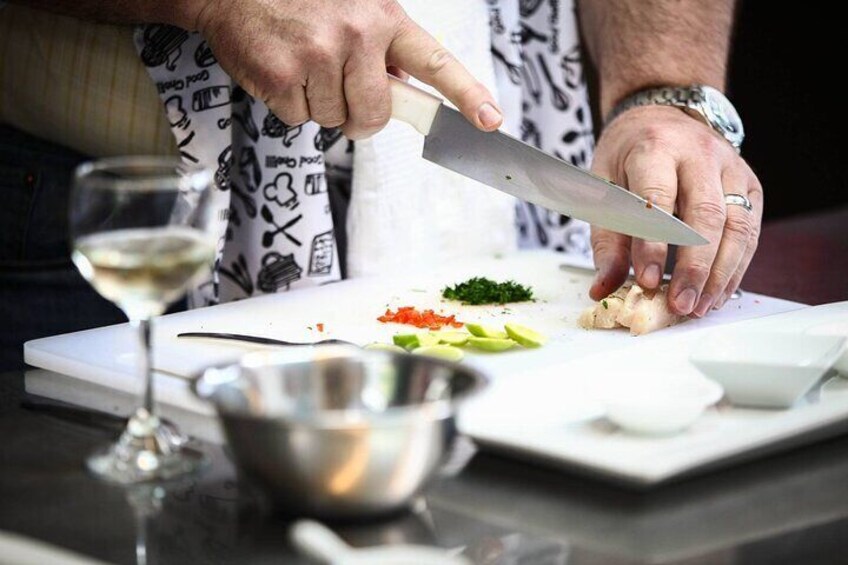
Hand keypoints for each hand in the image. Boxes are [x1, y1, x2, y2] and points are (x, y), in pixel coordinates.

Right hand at [190, 0, 502, 138]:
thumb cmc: (300, 2)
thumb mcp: (354, 10)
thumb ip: (383, 49)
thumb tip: (403, 87)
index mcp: (383, 18)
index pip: (435, 62)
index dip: (466, 94)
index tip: (490, 121)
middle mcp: (357, 34)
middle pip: (376, 114)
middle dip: (360, 117)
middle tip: (341, 94)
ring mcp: (319, 55)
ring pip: (335, 120)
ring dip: (319, 104)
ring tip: (303, 65)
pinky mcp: (284, 76)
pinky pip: (299, 118)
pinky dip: (288, 104)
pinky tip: (282, 70)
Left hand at [588, 106, 763, 316]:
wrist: (662, 115)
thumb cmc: (627, 156)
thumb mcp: (602, 187)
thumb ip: (606, 240)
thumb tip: (603, 289)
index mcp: (655, 148)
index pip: (657, 199)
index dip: (653, 243)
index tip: (646, 280)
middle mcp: (699, 154)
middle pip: (706, 214)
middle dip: (695, 266)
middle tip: (680, 304)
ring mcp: (730, 167)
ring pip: (737, 225)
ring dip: (721, 273)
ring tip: (701, 306)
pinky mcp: (749, 184)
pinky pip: (750, 229)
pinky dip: (736, 265)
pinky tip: (718, 292)